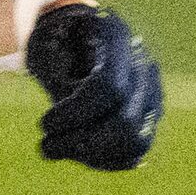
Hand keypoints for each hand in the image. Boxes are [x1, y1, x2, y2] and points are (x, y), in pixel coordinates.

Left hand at [27, 1, 163, 170]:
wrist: (74, 34)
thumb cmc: (53, 38)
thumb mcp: (43, 44)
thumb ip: (56, 76)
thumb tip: (62, 118)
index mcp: (117, 35)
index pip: (109, 87)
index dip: (75, 114)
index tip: (44, 124)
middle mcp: (143, 63)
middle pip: (127, 122)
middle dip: (82, 143)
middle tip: (46, 145)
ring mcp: (151, 90)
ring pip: (136, 142)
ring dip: (92, 157)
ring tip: (56, 148)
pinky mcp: (148, 114)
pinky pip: (135, 151)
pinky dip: (103, 160)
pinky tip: (72, 151)